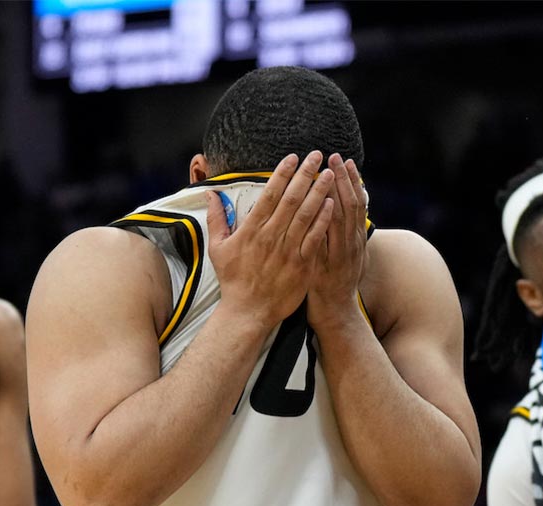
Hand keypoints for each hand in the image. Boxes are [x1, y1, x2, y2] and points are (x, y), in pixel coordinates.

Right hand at [205, 151, 335, 331]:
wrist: (248, 312)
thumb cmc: (233, 280)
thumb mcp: (218, 248)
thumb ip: (216, 219)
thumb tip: (211, 194)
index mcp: (252, 230)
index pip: (270, 194)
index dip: (283, 173)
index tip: (293, 157)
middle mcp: (271, 236)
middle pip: (291, 199)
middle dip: (305, 174)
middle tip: (317, 155)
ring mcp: (288, 250)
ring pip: (306, 215)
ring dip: (318, 192)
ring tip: (329, 174)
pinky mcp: (301, 265)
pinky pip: (314, 238)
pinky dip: (323, 220)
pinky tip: (331, 205)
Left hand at [305, 154, 368, 331]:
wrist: (336, 313)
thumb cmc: (336, 283)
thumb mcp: (346, 255)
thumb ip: (343, 233)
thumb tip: (338, 209)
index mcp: (356, 239)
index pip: (356, 203)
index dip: (351, 181)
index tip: (344, 161)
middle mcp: (352, 244)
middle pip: (350, 205)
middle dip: (343, 179)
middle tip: (335, 157)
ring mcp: (341, 255)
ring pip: (341, 219)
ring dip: (335, 193)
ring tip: (327, 172)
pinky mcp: (327, 266)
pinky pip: (327, 240)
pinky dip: (326, 221)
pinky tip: (321, 205)